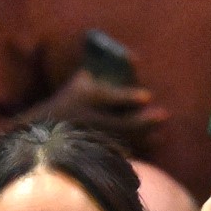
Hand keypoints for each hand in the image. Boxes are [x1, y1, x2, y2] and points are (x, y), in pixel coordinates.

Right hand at [21, 70, 168, 148]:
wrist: (46, 128)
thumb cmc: (71, 98)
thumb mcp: (82, 79)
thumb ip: (103, 65)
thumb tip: (136, 58)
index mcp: (87, 97)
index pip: (109, 97)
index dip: (128, 97)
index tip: (148, 96)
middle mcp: (91, 118)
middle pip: (122, 123)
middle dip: (144, 121)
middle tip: (164, 115)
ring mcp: (93, 136)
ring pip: (124, 140)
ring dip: (145, 136)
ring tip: (162, 134)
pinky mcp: (96, 150)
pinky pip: (118, 152)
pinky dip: (136, 148)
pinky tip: (151, 142)